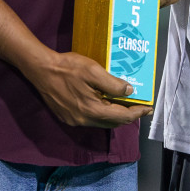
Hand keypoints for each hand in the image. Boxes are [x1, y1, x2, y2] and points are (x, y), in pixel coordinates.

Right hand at [29, 50, 152, 127]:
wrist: (41, 70)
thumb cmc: (67, 67)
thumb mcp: (93, 71)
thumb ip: (112, 84)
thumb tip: (129, 92)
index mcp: (92, 110)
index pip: (122, 117)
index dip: (137, 113)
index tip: (148, 108)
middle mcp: (84, 120)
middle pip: (113, 123)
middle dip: (128, 116)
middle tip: (139, 106)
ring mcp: (74, 120)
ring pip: (102, 122)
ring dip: (115, 115)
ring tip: (125, 104)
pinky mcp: (67, 117)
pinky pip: (91, 120)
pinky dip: (102, 114)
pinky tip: (104, 103)